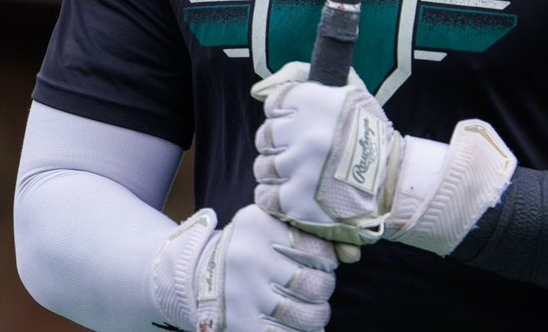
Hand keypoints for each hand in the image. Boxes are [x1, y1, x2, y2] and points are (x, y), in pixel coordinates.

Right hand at [152, 203, 337, 330]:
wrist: (196, 276)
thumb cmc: (245, 248)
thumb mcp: (265, 225)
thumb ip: (300, 230)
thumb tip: (351, 252)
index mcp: (258, 227)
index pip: (314, 246)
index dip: (328, 259)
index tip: (325, 264)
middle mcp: (250, 259)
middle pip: (312, 283)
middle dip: (324, 290)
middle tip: (320, 289)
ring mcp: (244, 295)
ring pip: (304, 314)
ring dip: (317, 315)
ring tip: (315, 310)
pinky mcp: (241, 325)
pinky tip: (302, 327)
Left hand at [252, 61, 397, 251]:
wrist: (392, 180)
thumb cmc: (367, 132)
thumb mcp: (346, 90)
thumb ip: (300, 76)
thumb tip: (256, 92)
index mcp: (316, 103)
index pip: (274, 104)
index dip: (283, 114)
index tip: (295, 124)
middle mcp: (306, 134)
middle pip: (265, 136)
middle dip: (278, 143)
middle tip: (296, 151)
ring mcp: (300, 169)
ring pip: (262, 167)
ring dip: (275, 170)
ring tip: (295, 172)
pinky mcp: (298, 202)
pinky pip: (265, 196)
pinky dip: (272, 195)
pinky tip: (288, 192)